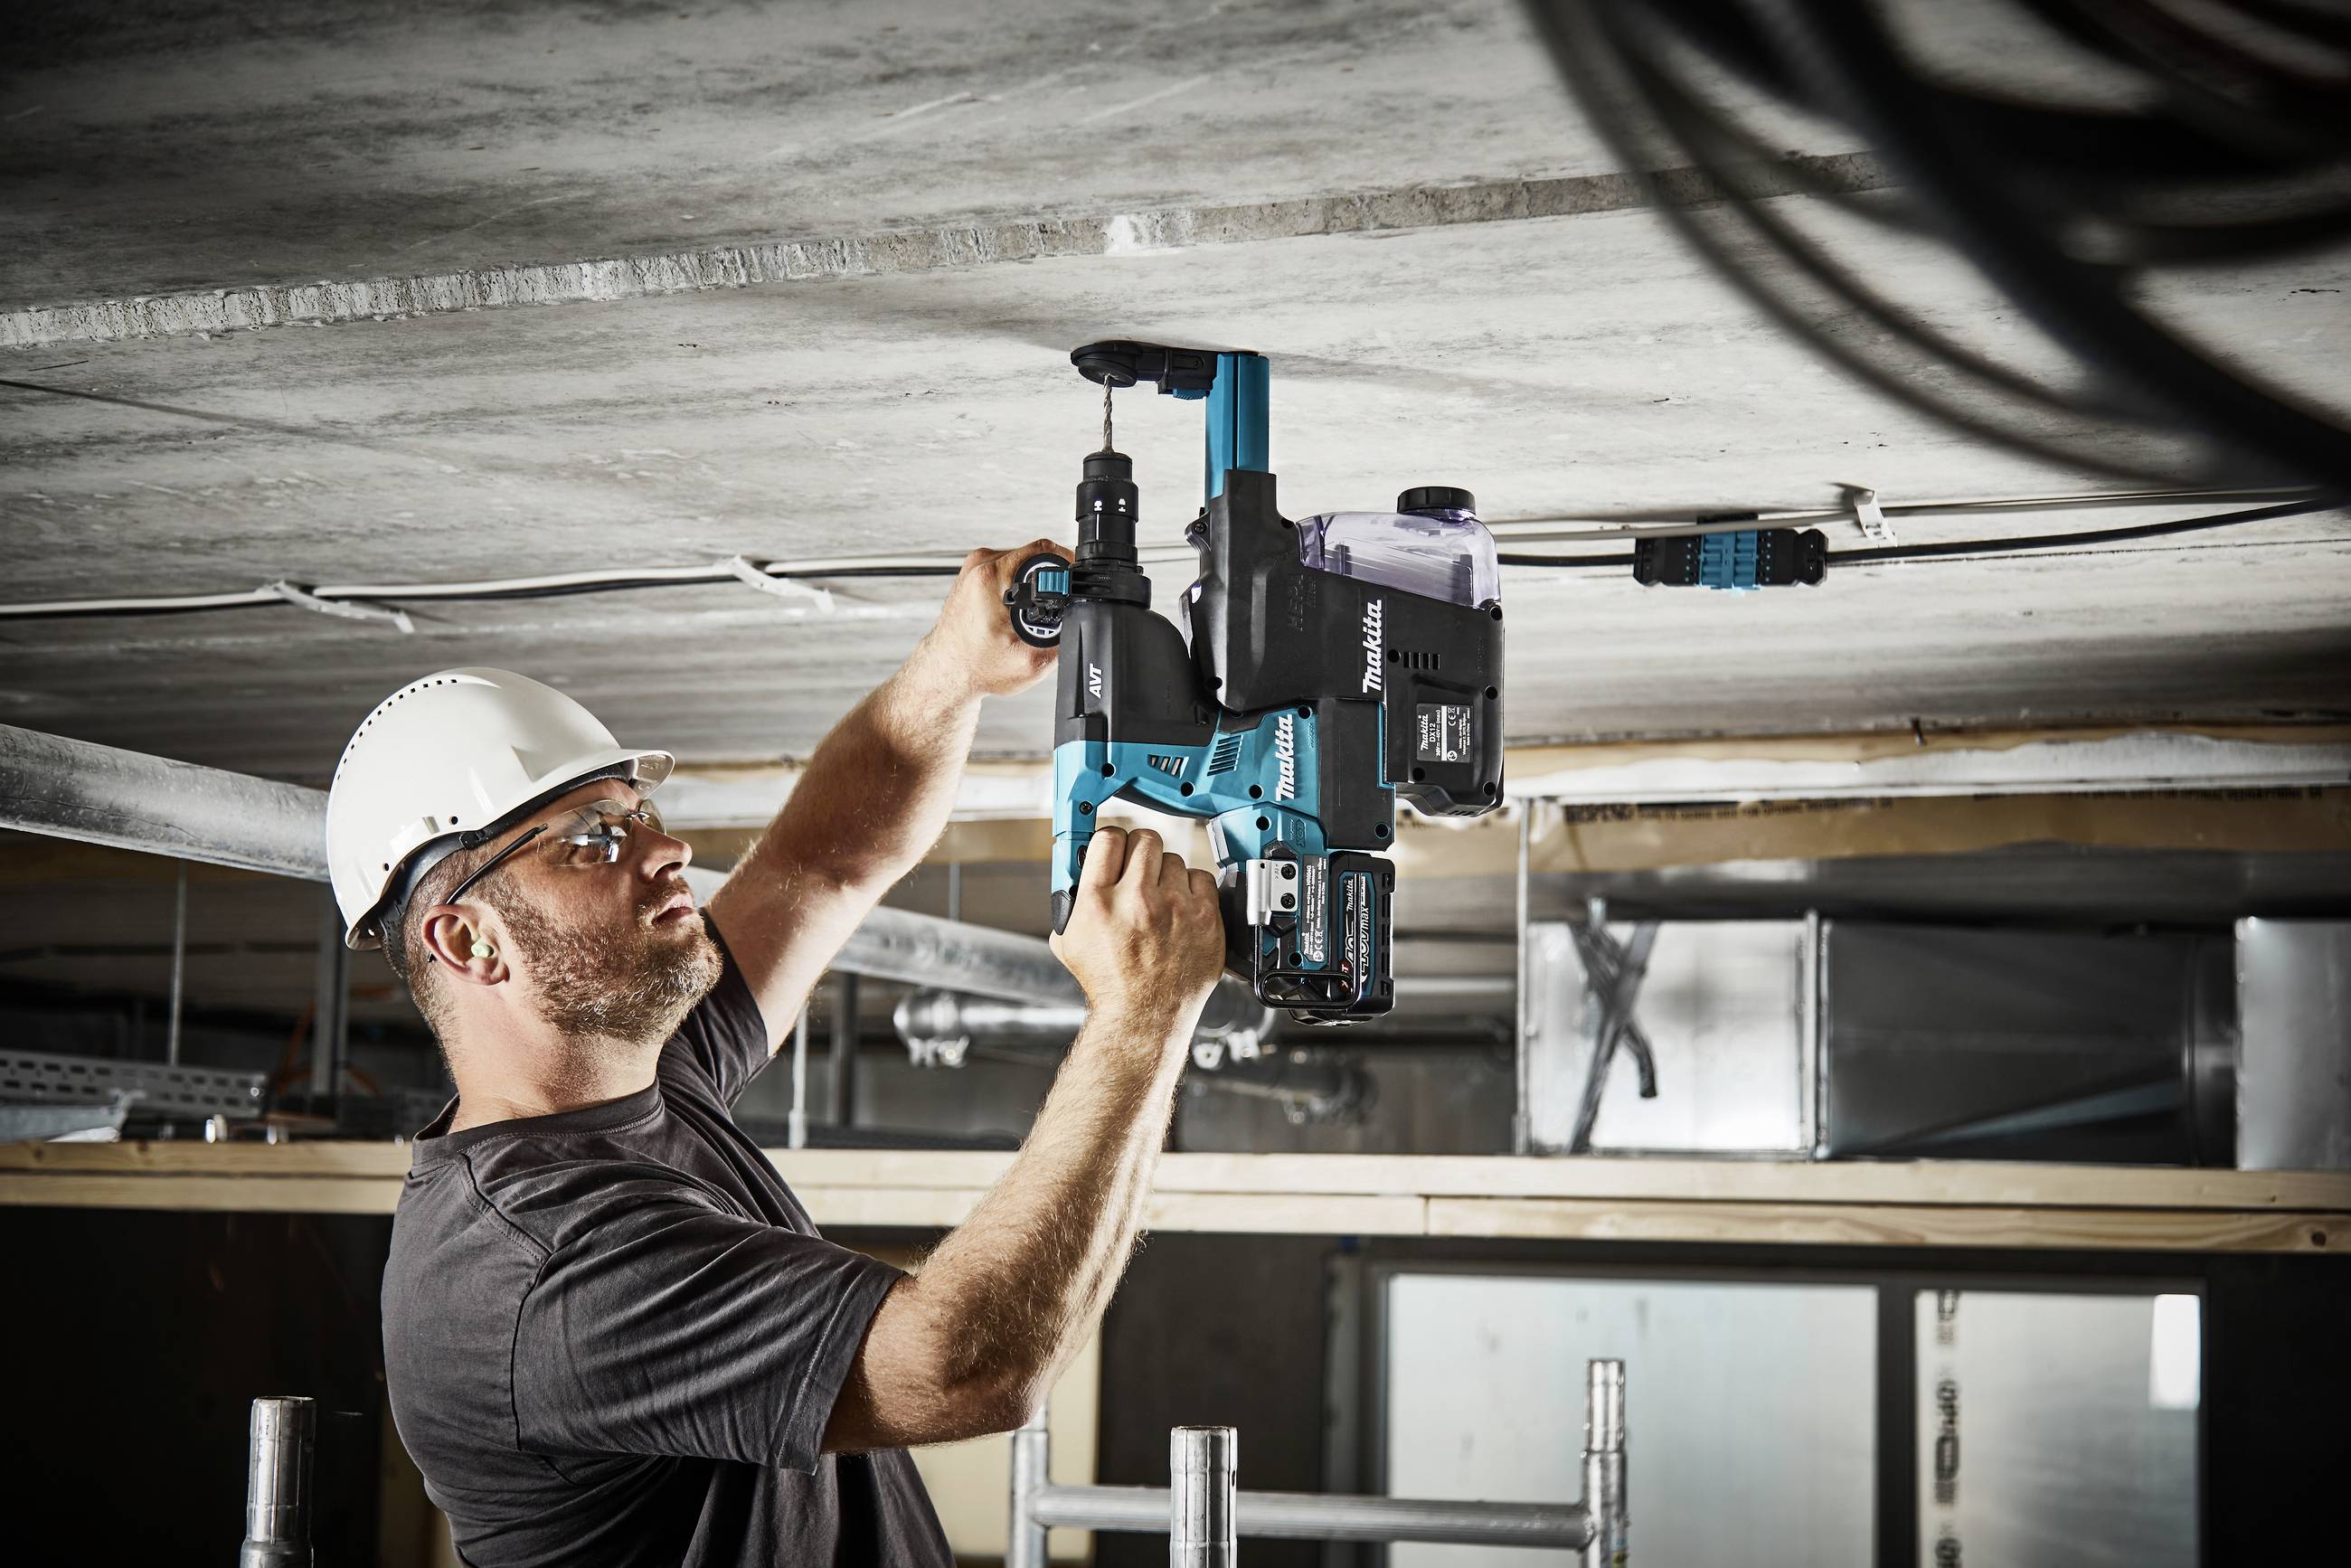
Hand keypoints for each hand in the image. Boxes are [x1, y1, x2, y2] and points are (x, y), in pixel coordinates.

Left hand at [922, 539, 1070, 700]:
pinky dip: (1018, 587)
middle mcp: (980, 566)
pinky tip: (1014, 610)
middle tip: (1048, 608)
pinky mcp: (974, 575)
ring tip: (1026, 613)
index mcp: (991, 577)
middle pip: (1034, 555)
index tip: (1071, 584)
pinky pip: (1008, 570)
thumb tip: (1081, 625)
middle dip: (1050, 580)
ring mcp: (974, 568)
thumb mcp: (1030, 662)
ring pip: (1022, 563)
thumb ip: (1061, 642)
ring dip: (1033, 584)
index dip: (1067, 566)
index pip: (1045, 550)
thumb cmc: (975, 666)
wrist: (948, 672)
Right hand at [1049, 827, 1225, 1040]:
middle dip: (1140, 851)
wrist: (1144, 1016)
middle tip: (1139, 868)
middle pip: (1145, 839)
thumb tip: (1079, 868)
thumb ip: (1071, 900)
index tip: (1115, 847)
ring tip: (1160, 899)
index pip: (1108, 838)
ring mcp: (1175, 907)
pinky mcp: (1204, 917)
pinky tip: (1181, 908)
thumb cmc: (1108, 984)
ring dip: (1166, 873)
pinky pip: (1201, 877)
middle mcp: (1137, 900)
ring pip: (1173, 858)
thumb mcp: (1068, 941)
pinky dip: (1192, 889)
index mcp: (1098, 902)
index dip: (1112, 840)